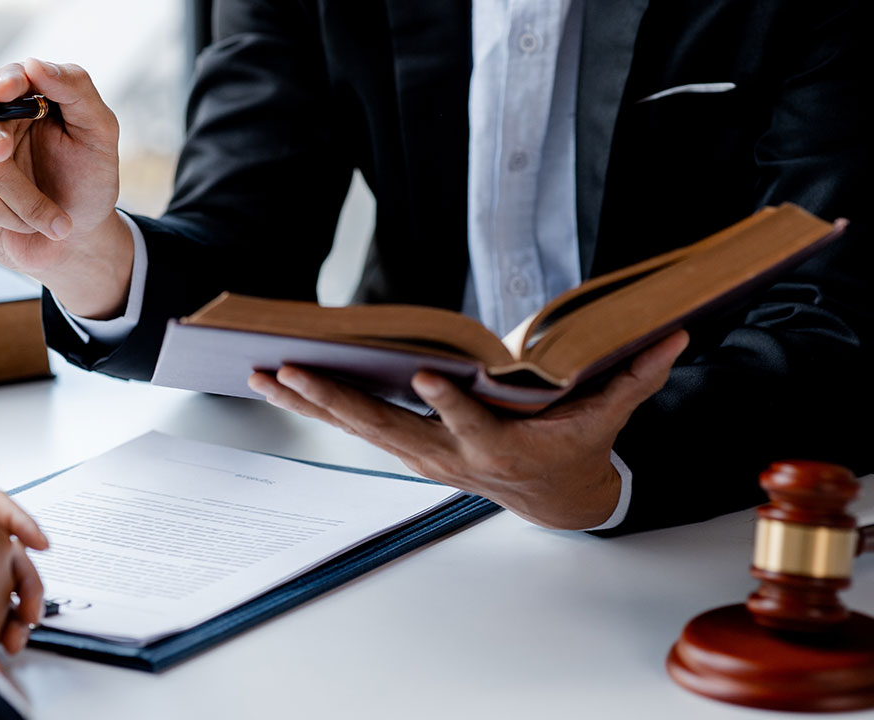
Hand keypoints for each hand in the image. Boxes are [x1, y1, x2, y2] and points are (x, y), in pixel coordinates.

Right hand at [0, 58, 134, 318]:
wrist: (78, 236)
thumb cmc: (87, 179)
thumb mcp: (99, 133)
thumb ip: (76, 90)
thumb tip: (34, 64)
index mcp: (23, 95)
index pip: (7, 78)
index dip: (5, 83)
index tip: (5, 91)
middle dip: (6, 150)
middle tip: (3, 155)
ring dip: (30, 202)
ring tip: (55, 218)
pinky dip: (15, 218)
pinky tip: (28, 224)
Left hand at [247, 332, 689, 528]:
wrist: (552, 499)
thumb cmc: (575, 450)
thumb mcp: (608, 418)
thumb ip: (634, 378)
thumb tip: (673, 336)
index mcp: (501, 447)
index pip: (471, 424)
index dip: (449, 405)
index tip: (424, 379)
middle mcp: (449, 454)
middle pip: (386, 427)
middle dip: (336, 400)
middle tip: (290, 371)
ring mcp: (421, 453)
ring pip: (358, 427)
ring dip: (310, 402)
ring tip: (262, 373)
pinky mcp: (406, 447)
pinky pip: (356, 426)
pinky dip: (318, 405)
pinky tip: (282, 383)